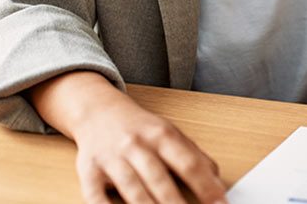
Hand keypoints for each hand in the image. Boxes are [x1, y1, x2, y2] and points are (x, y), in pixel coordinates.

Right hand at [27, 71, 227, 203]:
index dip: (206, 186)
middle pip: (159, 180)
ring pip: (132, 189)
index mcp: (161, 135)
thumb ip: (194, 155)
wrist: (97, 111)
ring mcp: (111, 159)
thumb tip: (217, 182)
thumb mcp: (169, 133)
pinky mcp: (89, 171)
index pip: (188, 163)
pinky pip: (95, 195)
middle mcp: (136, 145)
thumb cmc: (138, 128)